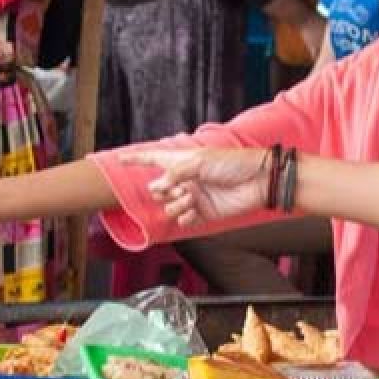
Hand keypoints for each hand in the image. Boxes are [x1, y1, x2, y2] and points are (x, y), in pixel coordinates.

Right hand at [121, 148, 271, 226]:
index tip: (119, 158)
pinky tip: (193, 212)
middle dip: (163, 191)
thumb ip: (174, 173)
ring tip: (191, 199)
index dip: (136, 158)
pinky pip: (183, 219)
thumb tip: (157, 188)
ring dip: (176, 204)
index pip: (154, 158)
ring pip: (169, 206)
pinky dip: (185, 217)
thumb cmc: (233, 163)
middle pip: (158, 189)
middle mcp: (185, 179)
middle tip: (180, 188)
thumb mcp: (200, 161)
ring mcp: (194, 196)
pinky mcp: (204, 213)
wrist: (258, 181)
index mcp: (183, 161)